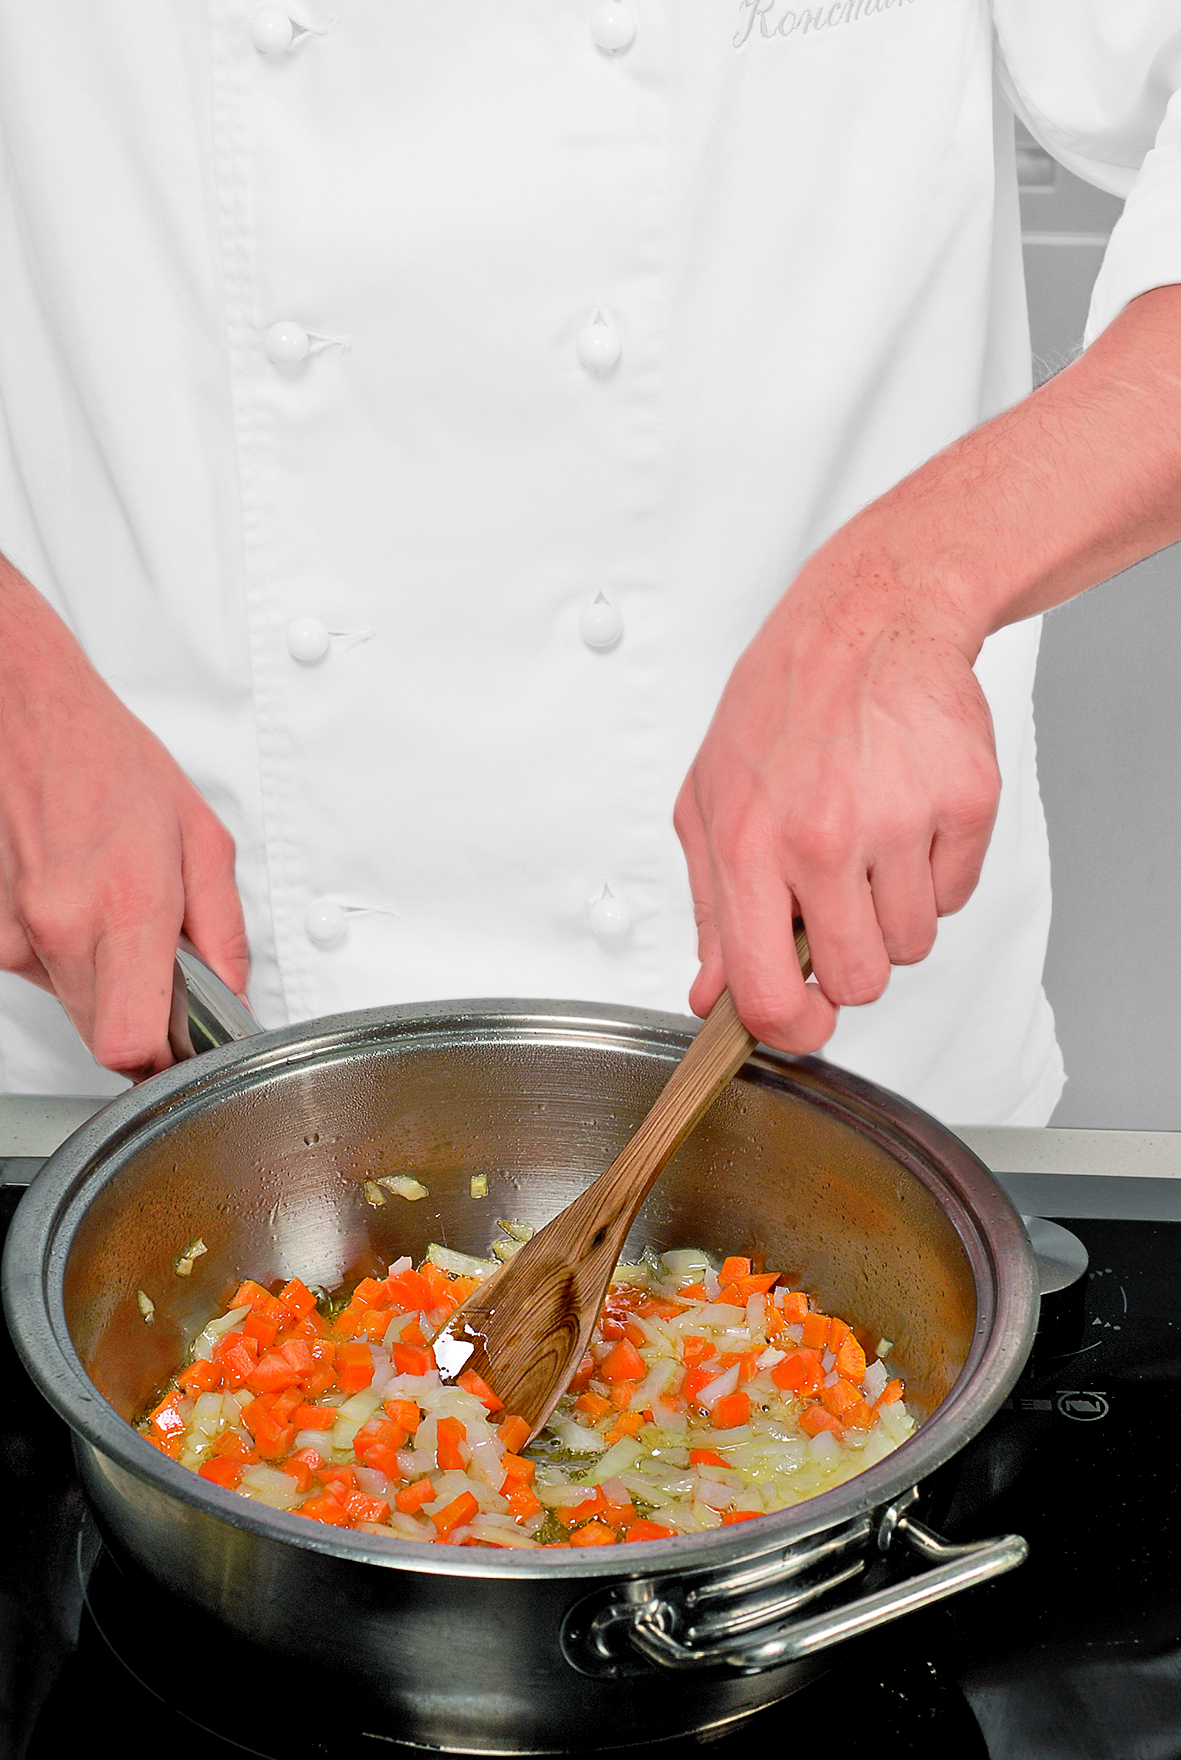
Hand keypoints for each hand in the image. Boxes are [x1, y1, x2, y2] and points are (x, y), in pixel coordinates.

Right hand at [0, 558, 248, 1078]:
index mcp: (125, 905)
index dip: (161, 1061)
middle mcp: (59, 928)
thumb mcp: (201, 838)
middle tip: (164, 977)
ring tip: (113, 912)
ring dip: (103, 981)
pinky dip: (66, 955)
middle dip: (142, 1020)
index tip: (182, 1050)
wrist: (24, 714)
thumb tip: (234, 994)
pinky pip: (40, 973)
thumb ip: (224, 929)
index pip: (130, 1042)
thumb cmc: (106, 762)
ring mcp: (14, 934)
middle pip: (105, 1035)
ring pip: (72, 1005)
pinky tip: (78, 901)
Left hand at [675, 525, 999, 1052]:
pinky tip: (906, 814)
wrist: (868, 621)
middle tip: (839, 902)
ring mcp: (899, 823)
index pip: (770, 995)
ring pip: (913, 943)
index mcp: (748, 847)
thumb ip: (710, 911)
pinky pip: (957, 895)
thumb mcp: (709, 804)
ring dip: (894, 911)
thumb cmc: (782, 707)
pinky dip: (935, 871)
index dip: (792, 1029)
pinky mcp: (964, 804)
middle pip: (859, 983)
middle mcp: (822, 840)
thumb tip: (712, 996)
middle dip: (851, 961)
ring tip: (869, 841)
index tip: (802, 1021)